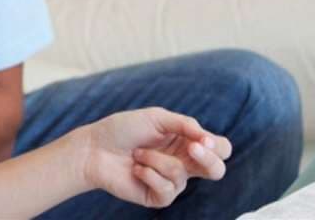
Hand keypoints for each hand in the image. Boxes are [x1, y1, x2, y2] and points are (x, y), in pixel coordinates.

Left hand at [76, 107, 231, 208]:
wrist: (95, 147)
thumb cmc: (123, 129)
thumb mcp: (155, 118)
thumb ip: (184, 124)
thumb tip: (206, 138)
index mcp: (186, 142)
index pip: (219, 148)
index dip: (216, 147)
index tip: (201, 141)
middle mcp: (183, 163)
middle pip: (216, 170)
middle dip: (207, 160)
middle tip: (192, 149)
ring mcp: (171, 181)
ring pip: (182, 174)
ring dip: (156, 159)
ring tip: (137, 153)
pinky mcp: (158, 196)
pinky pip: (167, 190)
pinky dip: (149, 174)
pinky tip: (135, 168)